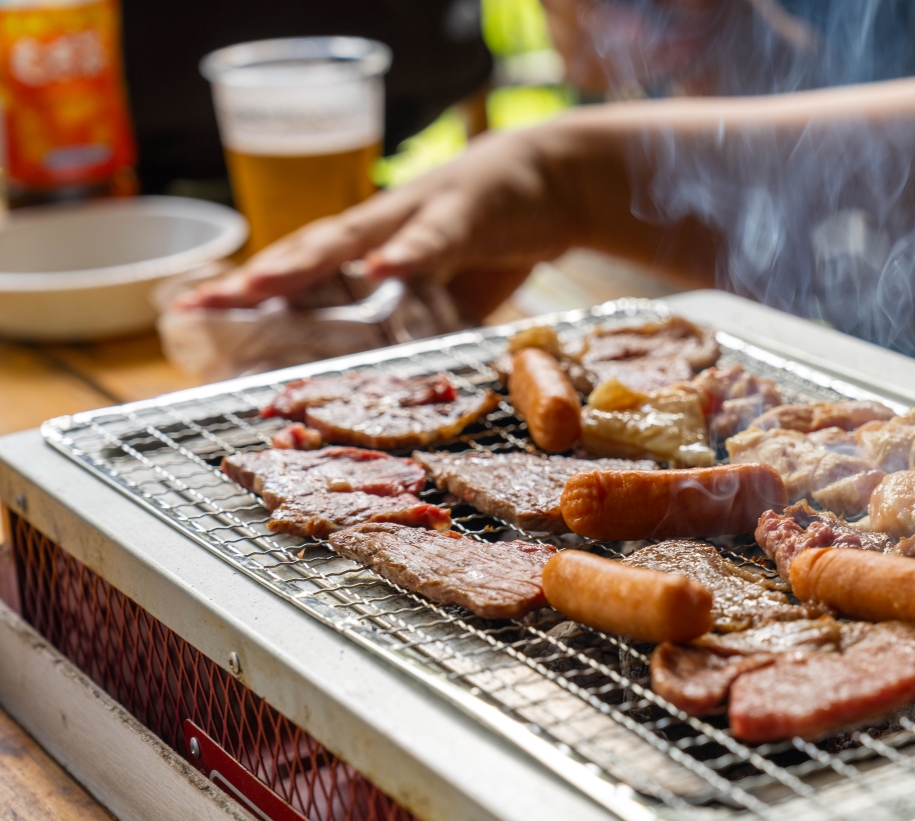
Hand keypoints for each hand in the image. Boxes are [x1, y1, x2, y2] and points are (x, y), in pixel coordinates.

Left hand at [178, 128, 580, 318]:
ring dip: (309, 260)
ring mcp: (418, 217)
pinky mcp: (467, 213)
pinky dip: (409, 251)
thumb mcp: (446, 289)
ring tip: (265, 282)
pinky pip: (435, 236)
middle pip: (309, 254)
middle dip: (257, 279)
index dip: (248, 292)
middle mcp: (381, 230)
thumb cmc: (490, 236)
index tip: (191, 314)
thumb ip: (413, 321)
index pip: (301, 272)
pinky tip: (384, 267)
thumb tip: (382, 379)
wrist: (554, 179)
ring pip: (354, 239)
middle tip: (208, 304)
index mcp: (372, 251)